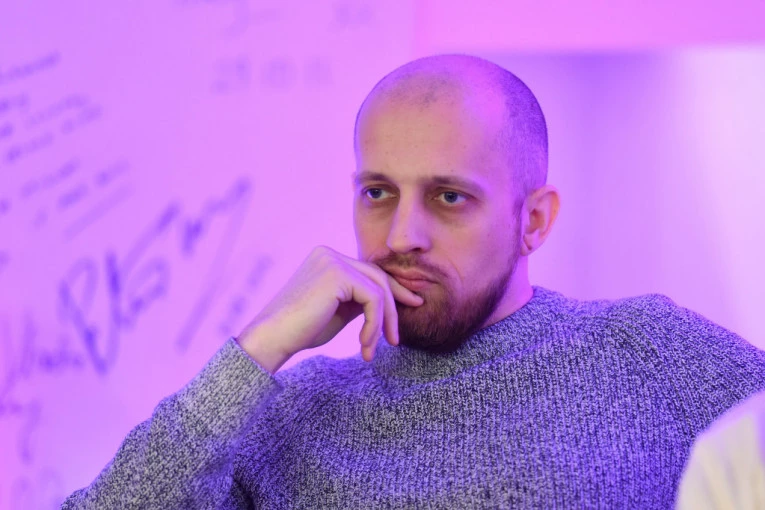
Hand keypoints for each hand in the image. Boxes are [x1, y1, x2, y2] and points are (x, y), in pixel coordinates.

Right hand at [236, 246, 422, 372]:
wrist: (272, 339)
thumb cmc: (300, 331)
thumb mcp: (337, 310)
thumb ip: (358, 299)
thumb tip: (386, 300)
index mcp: (327, 258)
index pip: (369, 272)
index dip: (392, 291)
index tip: (409, 308)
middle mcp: (329, 253)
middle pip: (377, 276)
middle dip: (394, 307)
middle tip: (397, 338)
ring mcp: (333, 261)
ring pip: (378, 289)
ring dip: (382, 322)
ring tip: (373, 349)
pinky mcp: (337, 274)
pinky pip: (372, 299)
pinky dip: (374, 325)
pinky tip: (364, 345)